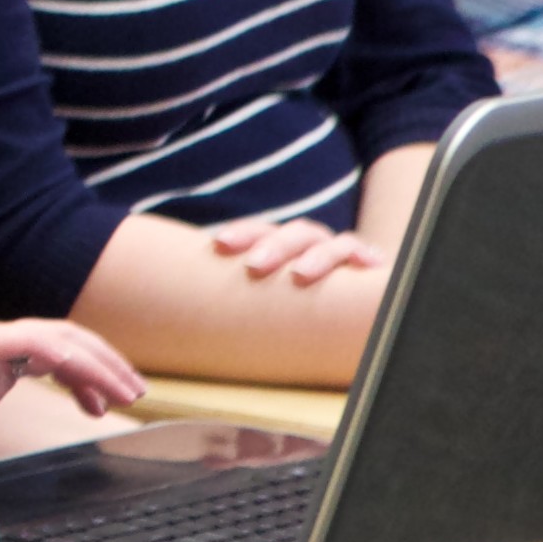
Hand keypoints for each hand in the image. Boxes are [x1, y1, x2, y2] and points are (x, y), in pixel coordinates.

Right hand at [0, 316, 144, 473]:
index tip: (104, 396)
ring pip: (55, 337)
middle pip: (60, 336)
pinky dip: (62, 354)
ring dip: (97, 364)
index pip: (44, 344)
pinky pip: (27, 343)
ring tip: (123, 393)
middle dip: (104, 362)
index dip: (85, 366)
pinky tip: (81, 375)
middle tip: (133, 391)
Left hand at [206, 214, 387, 288]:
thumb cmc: (293, 301)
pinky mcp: (364, 261)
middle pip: (289, 233)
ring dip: (314, 255)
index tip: (218, 243)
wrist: (350, 304)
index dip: (241, 233)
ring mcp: (336, 251)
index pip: (258, 231)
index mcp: (279, 247)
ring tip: (300, 275)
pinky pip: (362, 253)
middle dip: (271, 245)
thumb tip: (175, 310)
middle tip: (253, 265)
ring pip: (325, 241)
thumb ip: (239, 296)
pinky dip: (362, 256)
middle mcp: (306, 244)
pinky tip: (367, 265)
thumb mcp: (265, 297)